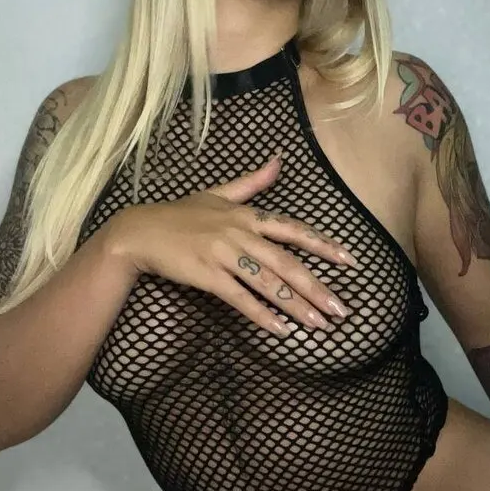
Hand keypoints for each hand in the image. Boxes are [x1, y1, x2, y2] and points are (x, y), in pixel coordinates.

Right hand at [106, 153, 358, 336]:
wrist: (139, 231)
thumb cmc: (179, 214)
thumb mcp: (217, 193)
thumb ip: (252, 183)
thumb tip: (279, 161)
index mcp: (247, 215)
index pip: (293, 229)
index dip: (323, 244)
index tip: (350, 260)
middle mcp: (240, 233)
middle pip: (287, 262)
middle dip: (317, 287)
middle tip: (341, 310)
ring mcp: (224, 254)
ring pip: (268, 282)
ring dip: (296, 305)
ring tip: (319, 324)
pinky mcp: (207, 275)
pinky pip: (240, 298)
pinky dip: (262, 315)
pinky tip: (281, 330)